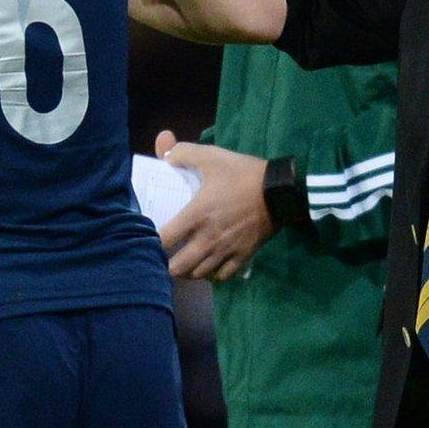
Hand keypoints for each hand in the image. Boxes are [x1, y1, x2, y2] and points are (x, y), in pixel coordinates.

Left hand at [153, 130, 273, 279]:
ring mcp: (226, 251)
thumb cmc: (242, 174)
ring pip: (198, 275)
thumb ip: (183, 152)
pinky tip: (208, 266)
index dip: (150, 242)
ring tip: (184, 261)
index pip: (163, 240)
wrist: (280, 191)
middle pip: (177, 268)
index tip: (148, 237)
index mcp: (196, 216)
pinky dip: (211, 275)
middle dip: (166, 264)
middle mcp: (208, 240)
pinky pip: (222, 277)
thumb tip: (163, 150)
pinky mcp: (243, 257)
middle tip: (165, 254)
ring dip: (187, 271)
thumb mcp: (212, 156)